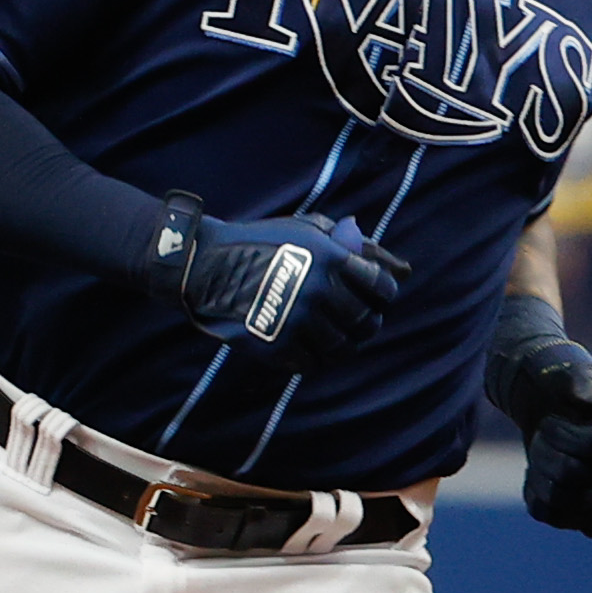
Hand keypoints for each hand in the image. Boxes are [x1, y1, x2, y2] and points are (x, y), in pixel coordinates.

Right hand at [165, 205, 407, 365]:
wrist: (206, 265)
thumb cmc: (260, 242)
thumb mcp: (304, 228)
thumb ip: (344, 241)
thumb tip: (385, 255)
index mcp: (330, 258)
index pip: (381, 287)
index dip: (383, 295)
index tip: (375, 298)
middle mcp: (319, 290)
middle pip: (366, 322)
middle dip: (366, 324)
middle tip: (357, 323)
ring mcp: (298, 321)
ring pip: (342, 348)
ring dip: (342, 345)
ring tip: (333, 338)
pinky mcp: (278, 346)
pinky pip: (312, 364)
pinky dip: (314, 359)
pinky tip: (308, 348)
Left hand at [494, 320, 591, 536]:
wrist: (556, 406)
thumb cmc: (567, 387)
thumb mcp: (572, 372)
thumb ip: (582, 378)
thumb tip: (588, 396)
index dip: (567, 436)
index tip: (549, 422)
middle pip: (581, 475)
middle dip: (548, 451)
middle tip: (542, 432)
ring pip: (566, 502)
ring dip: (541, 473)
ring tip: (540, 452)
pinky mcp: (586, 516)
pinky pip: (553, 517)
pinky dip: (536, 494)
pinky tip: (539, 474)